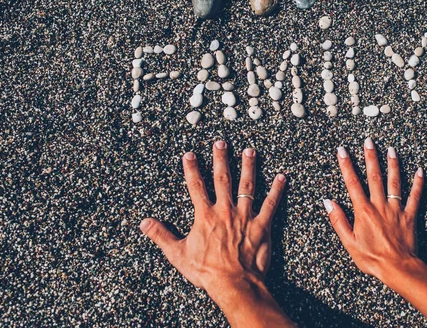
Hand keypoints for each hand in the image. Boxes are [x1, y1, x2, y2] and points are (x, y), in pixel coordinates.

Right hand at [140, 141, 293, 326]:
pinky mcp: (262, 226)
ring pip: (247, 186)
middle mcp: (225, 210)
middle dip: (221, 159)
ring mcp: (245, 216)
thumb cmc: (206, 271)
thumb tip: (144, 223)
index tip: (190, 154)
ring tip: (249, 150)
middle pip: (222, 179)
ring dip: (248, 167)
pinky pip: (270, 204)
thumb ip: (161, 236)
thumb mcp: (178, 254)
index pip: (196, 186)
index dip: (191, 169)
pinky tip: (282, 177)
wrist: (234, 284)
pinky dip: (277, 191)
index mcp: (205, 215)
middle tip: (221, 142)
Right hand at [326, 138, 426, 327]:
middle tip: (368, 141)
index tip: (342, 150)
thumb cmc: (371, 258)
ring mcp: (396, 209)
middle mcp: (379, 205)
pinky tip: (420, 171)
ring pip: (394, 182)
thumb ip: (338, 221)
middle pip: (374, 176)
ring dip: (392, 164)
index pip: (352, 183)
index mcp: (363, 211)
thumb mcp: (349, 243)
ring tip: (391, 149)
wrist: (398, 268)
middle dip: (370, 157)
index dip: (346, 165)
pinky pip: (415, 197)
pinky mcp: (410, 216)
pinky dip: (418, 184)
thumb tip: (328, 202)